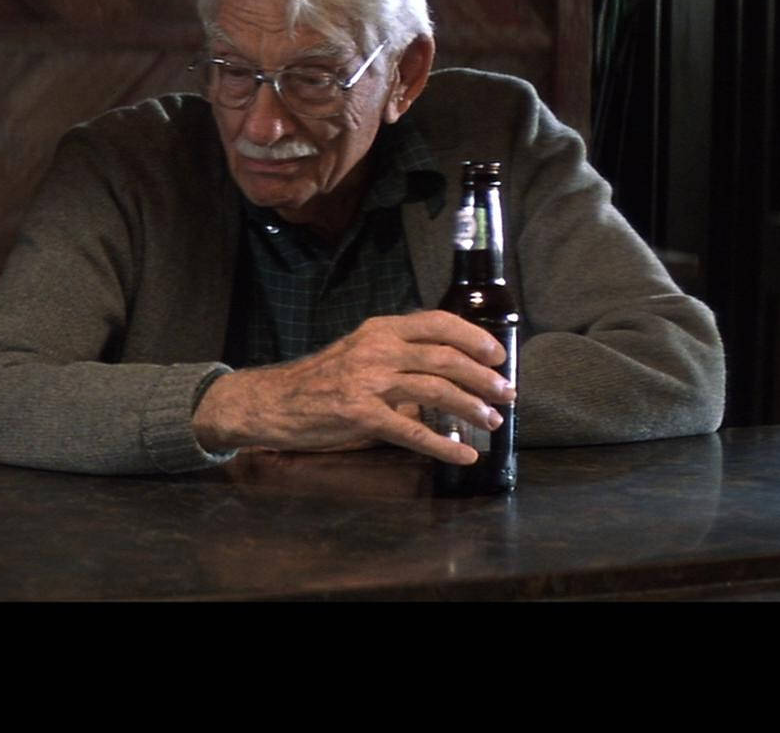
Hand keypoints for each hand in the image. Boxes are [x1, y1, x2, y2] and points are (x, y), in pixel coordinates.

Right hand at [194, 310, 514, 464]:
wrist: (272, 402)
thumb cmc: (317, 381)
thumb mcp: (357, 353)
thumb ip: (396, 357)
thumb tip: (446, 371)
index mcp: (378, 330)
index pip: (437, 323)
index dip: (473, 338)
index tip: (498, 355)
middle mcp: (376, 350)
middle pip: (445, 358)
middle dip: (484, 378)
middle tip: (506, 393)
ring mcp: (368, 382)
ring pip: (437, 390)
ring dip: (472, 407)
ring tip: (492, 420)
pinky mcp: (360, 416)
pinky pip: (413, 432)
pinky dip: (444, 446)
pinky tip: (464, 455)